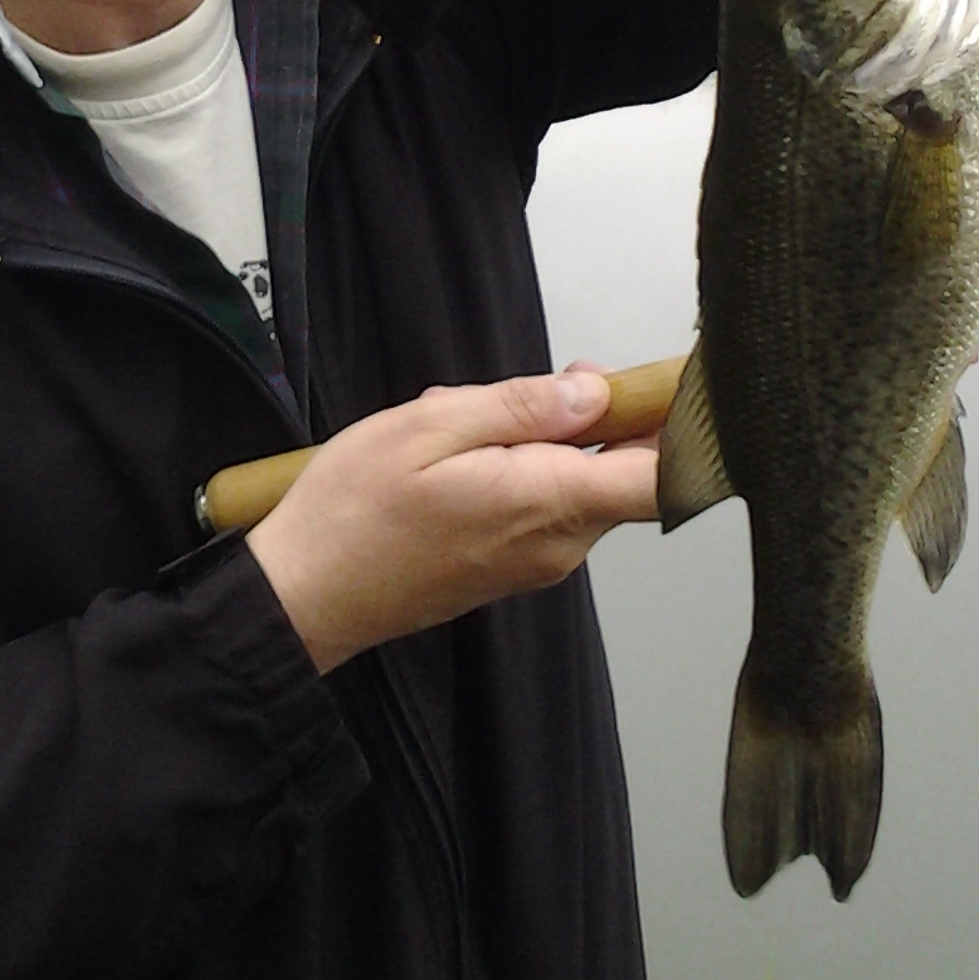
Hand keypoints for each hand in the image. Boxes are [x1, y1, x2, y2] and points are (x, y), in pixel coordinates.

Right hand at [244, 368, 658, 673]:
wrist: (303, 595)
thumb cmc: (353, 511)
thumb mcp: (429, 427)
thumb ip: (520, 407)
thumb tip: (594, 393)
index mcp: (548, 503)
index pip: (660, 476)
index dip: (675, 426)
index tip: (655, 383)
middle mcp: (559, 544)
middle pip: (620, 469)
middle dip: (584, 416)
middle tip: (518, 389)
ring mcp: (537, 562)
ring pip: (576, 482)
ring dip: (537, 442)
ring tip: (459, 426)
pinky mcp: (511, 569)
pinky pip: (544, 506)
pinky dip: (517, 471)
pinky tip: (452, 461)